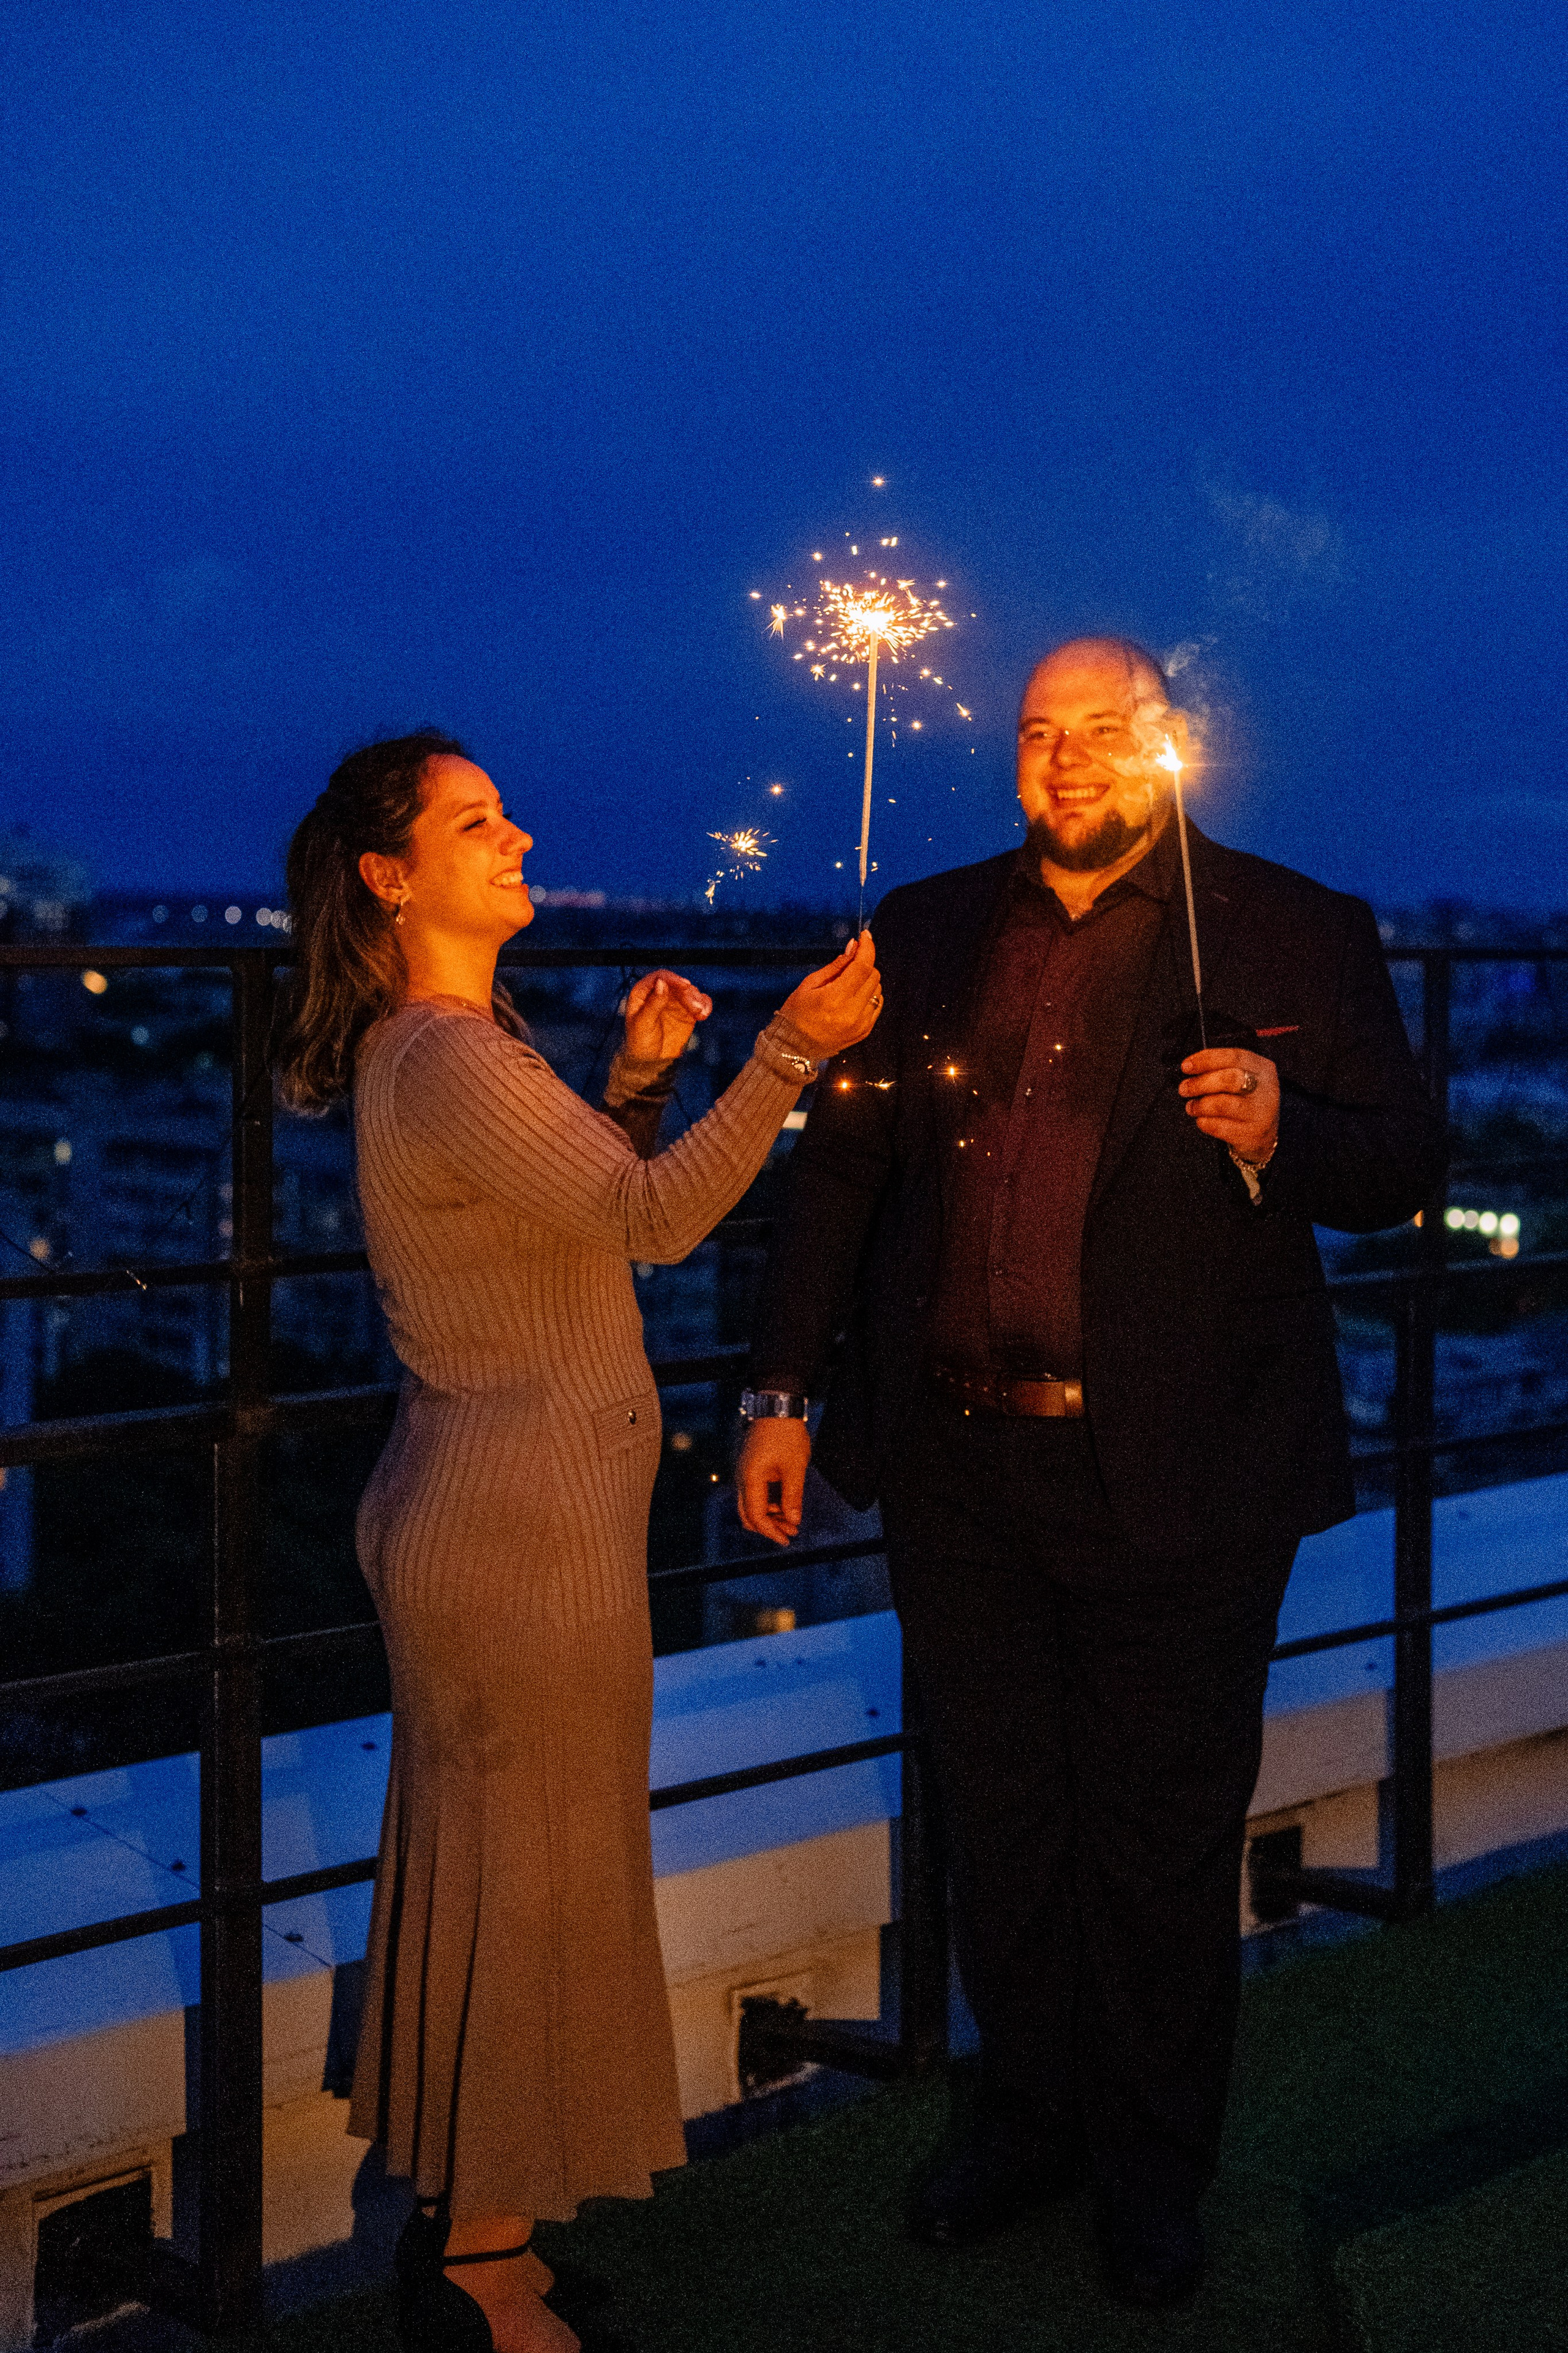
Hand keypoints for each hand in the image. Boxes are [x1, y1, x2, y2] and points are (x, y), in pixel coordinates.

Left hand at [623, 969, 711, 1060]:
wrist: (651, 1061)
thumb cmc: (640, 1042)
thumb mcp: (643, 1024)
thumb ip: (653, 1004)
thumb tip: (662, 983)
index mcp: (644, 993)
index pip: (660, 977)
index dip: (673, 979)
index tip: (685, 986)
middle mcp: (660, 993)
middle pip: (679, 985)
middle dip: (689, 994)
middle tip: (695, 1009)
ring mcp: (675, 1002)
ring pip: (691, 992)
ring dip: (698, 1000)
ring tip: (700, 1014)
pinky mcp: (688, 1011)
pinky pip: (700, 1002)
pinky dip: (705, 1005)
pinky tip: (704, 1015)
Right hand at [736, 1417, 810, 1546]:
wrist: (777, 1407)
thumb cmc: (786, 1434)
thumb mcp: (794, 1467)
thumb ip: (792, 1496)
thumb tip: (793, 1520)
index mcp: (750, 1479)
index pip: (756, 1515)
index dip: (771, 1532)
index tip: (788, 1539)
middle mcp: (742, 1478)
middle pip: (748, 1514)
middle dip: (769, 1527)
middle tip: (791, 1532)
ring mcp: (744, 1473)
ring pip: (751, 1504)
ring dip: (769, 1516)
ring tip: (792, 1520)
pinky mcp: (750, 1468)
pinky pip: (754, 1493)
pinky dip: (767, 1503)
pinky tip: (784, 1505)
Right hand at [779, 931, 882, 1056]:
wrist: (795, 1049)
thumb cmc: (797, 1013)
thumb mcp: (809, 984)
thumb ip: (836, 966)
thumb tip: (853, 947)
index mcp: (835, 999)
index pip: (862, 967)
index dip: (867, 948)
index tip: (865, 936)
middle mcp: (853, 1012)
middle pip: (873, 976)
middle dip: (864, 963)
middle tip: (850, 962)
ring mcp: (861, 1024)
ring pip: (877, 990)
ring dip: (867, 980)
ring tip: (849, 982)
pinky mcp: (865, 1031)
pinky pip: (877, 1005)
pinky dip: (869, 995)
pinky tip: (855, 996)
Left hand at [1178, 1047, 1279, 1159]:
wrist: (1263, 1133)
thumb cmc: (1245, 1099)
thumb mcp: (1242, 1078)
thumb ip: (1221, 1069)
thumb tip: (1191, 1067)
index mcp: (1262, 1068)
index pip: (1233, 1057)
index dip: (1206, 1060)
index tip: (1186, 1066)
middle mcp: (1265, 1089)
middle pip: (1229, 1079)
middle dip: (1200, 1083)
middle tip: (1184, 1089)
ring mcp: (1260, 1112)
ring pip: (1222, 1104)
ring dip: (1200, 1105)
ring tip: (1191, 1107)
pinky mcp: (1252, 1133)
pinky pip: (1220, 1127)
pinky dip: (1205, 1122)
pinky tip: (1202, 1120)